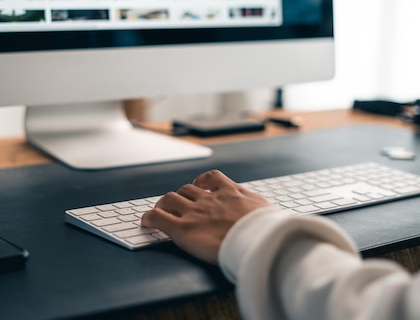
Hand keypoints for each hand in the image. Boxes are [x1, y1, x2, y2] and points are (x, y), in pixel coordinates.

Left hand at [141, 170, 271, 263]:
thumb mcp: (270, 214)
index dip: (202, 182)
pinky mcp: (183, 229)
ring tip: (161, 211)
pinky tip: (145, 222)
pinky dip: (149, 218)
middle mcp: (210, 199)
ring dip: (164, 204)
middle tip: (179, 206)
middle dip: (182, 196)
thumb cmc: (269, 231)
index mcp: (232, 193)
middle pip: (188, 189)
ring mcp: (195, 213)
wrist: (260, 240)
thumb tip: (273, 218)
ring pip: (169, 199)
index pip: (212, 178)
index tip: (199, 186)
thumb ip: (262, 212)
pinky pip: (158, 217)